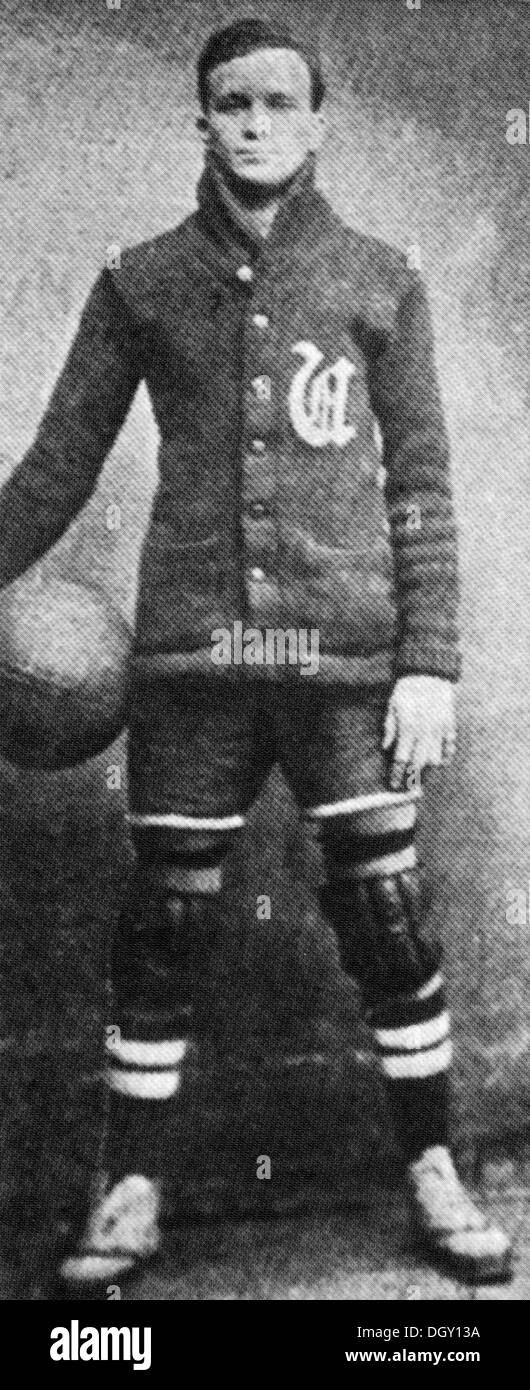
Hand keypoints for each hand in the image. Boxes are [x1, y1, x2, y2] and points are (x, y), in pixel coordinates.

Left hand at [382, 675, 456, 791]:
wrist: (429, 672)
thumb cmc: (406, 689)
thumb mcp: (392, 706)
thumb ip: (390, 728)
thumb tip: (386, 747)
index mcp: (408, 728)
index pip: (401, 759)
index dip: (397, 774)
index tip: (393, 785)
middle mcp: (425, 732)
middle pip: (419, 763)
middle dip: (412, 778)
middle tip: (407, 788)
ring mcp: (439, 729)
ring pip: (436, 759)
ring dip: (429, 770)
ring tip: (422, 778)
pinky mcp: (450, 724)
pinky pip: (450, 746)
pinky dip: (446, 755)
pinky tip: (441, 762)